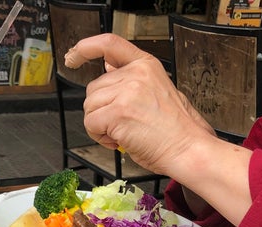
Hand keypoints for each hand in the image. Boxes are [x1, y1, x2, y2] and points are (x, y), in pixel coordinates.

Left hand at [65, 33, 253, 225]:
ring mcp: (126, 91)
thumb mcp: (156, 93)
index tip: (74, 56)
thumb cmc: (175, 130)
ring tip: (121, 134)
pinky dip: (99, 137)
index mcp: (146, 66)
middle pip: (94, 88)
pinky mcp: (118, 112)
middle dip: (100, 111)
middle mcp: (135, 74)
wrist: (188, 148)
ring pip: (90, 107)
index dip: (86, 48)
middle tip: (119, 126)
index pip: (110, 44)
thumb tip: (107, 68)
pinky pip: (90, 123)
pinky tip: (117, 141)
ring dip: (99, 126)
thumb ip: (130, 81)